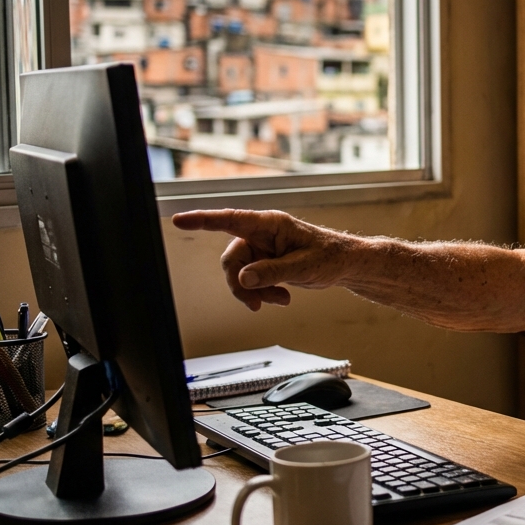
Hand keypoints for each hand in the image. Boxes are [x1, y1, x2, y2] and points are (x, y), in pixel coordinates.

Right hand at [171, 209, 353, 310]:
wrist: (345, 264)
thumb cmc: (331, 256)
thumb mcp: (304, 266)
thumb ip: (273, 272)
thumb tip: (243, 278)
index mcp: (270, 224)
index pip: (230, 220)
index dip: (203, 220)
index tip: (180, 220)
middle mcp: (261, 234)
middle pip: (232, 259)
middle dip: (241, 285)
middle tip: (257, 304)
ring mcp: (262, 248)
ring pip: (239, 273)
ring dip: (255, 292)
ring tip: (280, 300)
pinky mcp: (265, 262)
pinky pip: (251, 280)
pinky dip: (262, 293)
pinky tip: (282, 298)